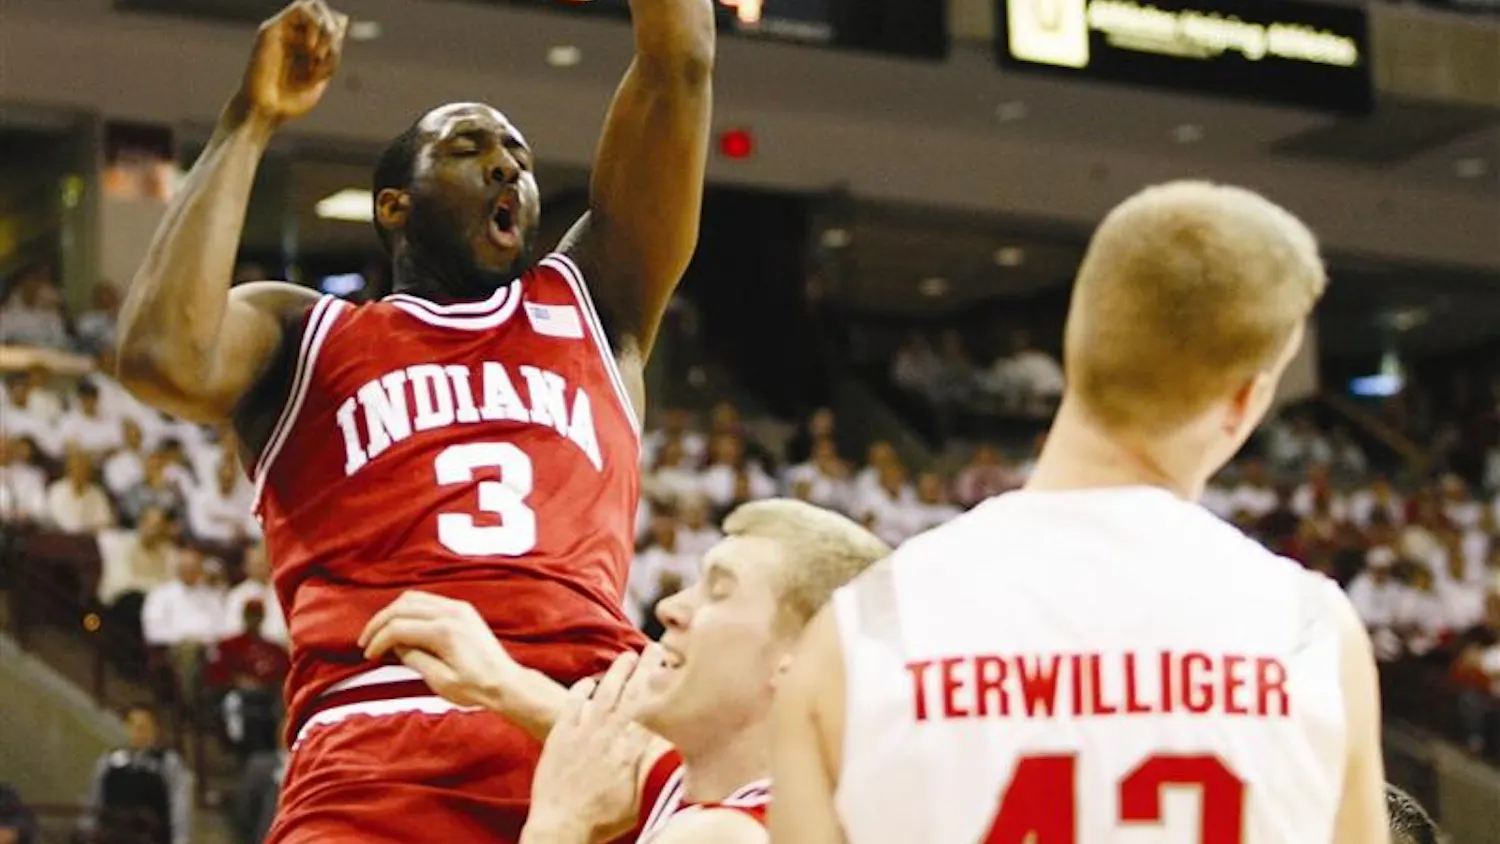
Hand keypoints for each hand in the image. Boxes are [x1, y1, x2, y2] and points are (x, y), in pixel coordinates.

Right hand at [239, 0, 347, 124]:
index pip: (333, 24)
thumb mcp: (321, 75)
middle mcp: (296, 36)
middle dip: (333, 31)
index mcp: (309, 48)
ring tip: (319, 53)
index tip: (331, 63)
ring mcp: (284, 30)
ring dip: (325, 27)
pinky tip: (311, 48)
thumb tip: (343, 20)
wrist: (265, 111)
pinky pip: (301, 7)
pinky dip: (314, 23)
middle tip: (328, 55)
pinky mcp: (272, 28)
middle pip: (325, 13)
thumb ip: (332, 51)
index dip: (339, 37)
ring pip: (314, 6)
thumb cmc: (290, 102)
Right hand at [359, 590, 521, 710]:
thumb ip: (414, 659)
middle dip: (379, 623)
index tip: (369, 655)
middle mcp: (451, 612)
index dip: (378, 640)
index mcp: (445, 631)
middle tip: (366, 642)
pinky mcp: (462, 610)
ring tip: (380, 633)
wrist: (506, 683)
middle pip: (402, 607)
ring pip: (413, 599)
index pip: (398, 627)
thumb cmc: (476, 687)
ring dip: (393, 613)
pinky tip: (402, 626)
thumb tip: (395, 646)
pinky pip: (428, 601)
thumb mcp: (439, 681)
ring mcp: (458, 608)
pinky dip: (409, 610)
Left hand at [526, 652, 661, 839]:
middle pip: (632, 695)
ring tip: (627, 656)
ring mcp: (583, 734)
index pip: (653, 710)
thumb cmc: (601, 821)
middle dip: (646, 669)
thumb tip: (669, 751)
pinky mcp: (561, 737)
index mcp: (631, 752)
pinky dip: (580, 691)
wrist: (559, 827)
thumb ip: (653, 771)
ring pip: (604, 694)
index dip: (663, 687)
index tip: (673, 668)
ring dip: (617, 672)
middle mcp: (609, 737)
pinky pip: (572, 706)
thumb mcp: (639, 799)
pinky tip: (587, 681)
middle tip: (656, 648)